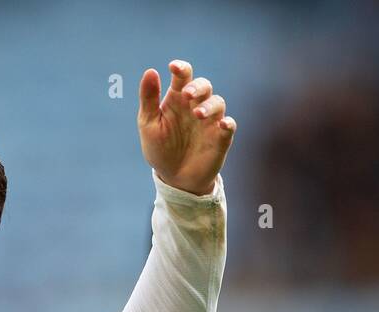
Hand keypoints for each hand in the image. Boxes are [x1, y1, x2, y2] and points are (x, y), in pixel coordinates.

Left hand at [138, 59, 235, 195]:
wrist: (174, 178)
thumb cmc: (160, 149)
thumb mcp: (148, 124)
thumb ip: (149, 99)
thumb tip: (150, 71)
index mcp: (178, 98)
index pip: (183, 76)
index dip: (181, 68)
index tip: (174, 67)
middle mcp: (196, 105)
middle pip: (204, 86)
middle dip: (197, 86)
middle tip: (187, 94)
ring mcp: (210, 121)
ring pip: (218, 103)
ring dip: (209, 105)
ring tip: (197, 114)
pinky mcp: (221, 138)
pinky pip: (229, 126)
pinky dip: (228, 123)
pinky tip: (222, 124)